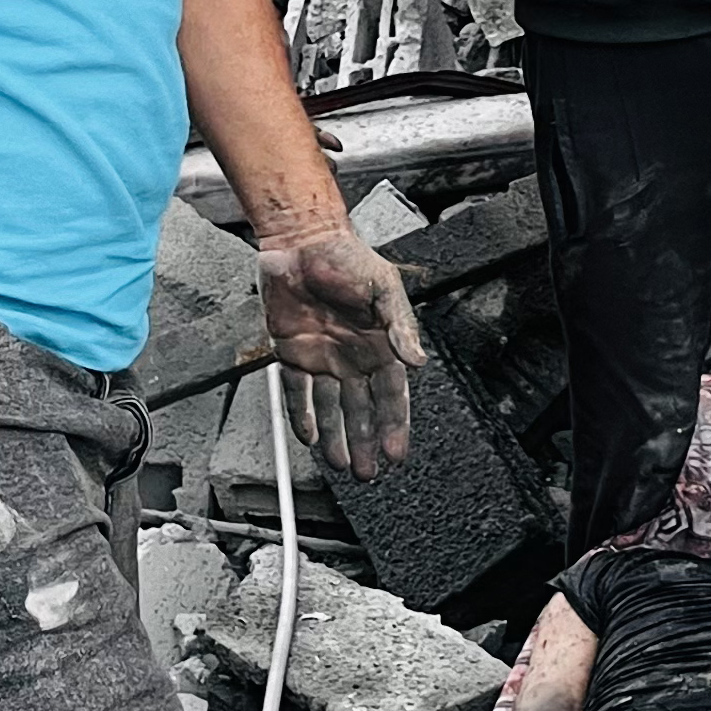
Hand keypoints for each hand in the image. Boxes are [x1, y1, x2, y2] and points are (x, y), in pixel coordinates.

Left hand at [259, 224, 426, 479]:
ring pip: (332, 408)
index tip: (396, 453)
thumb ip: (400, 326)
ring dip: (338, 437)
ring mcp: (323, 357)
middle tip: (368, 471)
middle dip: (367, 442)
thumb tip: (416, 360)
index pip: (392, 395)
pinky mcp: (294, 352)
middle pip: (362, 410)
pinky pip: (298, 393)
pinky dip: (303, 417)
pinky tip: (310, 437)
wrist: (300, 240)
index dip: (395, 426)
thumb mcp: (383, 288)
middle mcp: (353, 355)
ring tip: (343, 464)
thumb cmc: (346, 256)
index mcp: (380, 343)